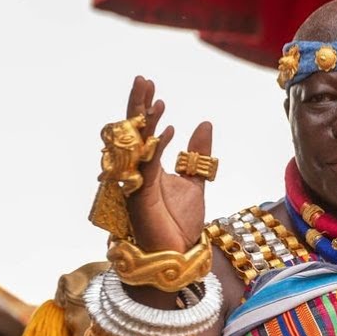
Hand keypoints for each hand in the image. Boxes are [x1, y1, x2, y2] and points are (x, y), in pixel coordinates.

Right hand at [121, 76, 212, 253]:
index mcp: (147, 167)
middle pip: (133, 134)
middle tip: (142, 80)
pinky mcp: (141, 200)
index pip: (143, 131)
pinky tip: (169, 131)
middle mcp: (137, 173)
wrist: (179, 255)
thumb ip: (198, 156)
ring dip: (148, 124)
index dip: (146, 108)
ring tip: (158, 101)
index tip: (151, 84)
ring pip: (137, 148)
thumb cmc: (180, 224)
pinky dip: (157, 150)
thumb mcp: (196, 182)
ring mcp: (136, 186)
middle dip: (137, 106)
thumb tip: (203, 123)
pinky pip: (148, 170)